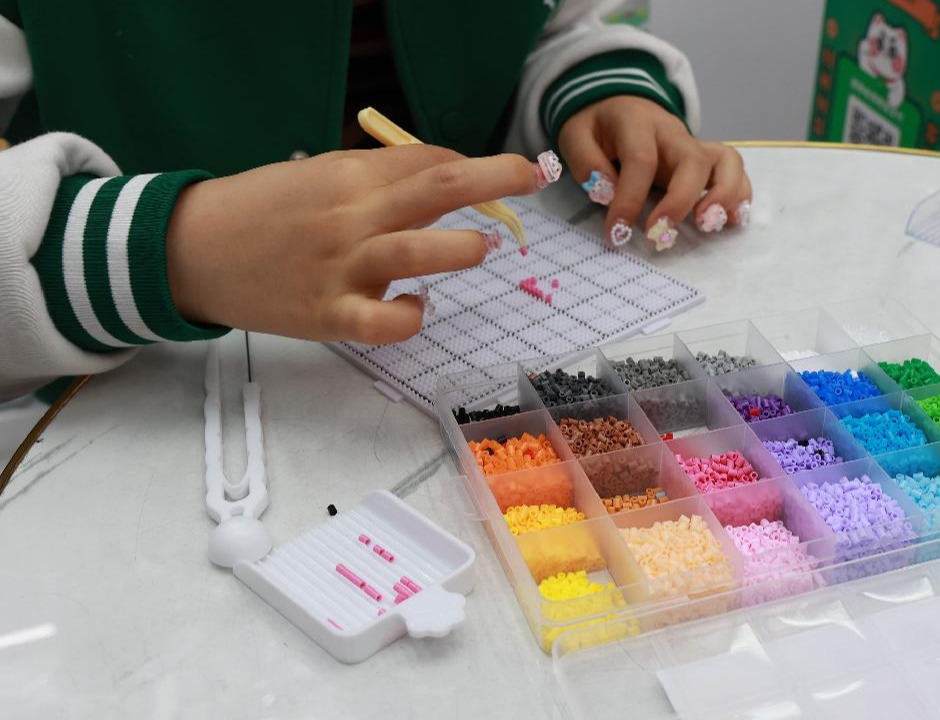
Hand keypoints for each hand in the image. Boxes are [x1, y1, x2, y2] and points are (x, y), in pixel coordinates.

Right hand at [167, 145, 542, 344]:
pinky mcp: (328, 315)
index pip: (426, 163)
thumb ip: (372, 180)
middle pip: (435, 188)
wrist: (191, 250)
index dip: (470, 166)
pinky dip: (410, 316)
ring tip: (484, 245)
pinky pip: (384, 323)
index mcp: (347, 175)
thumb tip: (441, 181)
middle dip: (493, 178)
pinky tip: (417, 307)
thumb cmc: (262, 212)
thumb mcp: (314, 177)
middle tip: (532, 174)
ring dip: (460, 247)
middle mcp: (349, 216)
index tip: (496, 175)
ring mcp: (340, 267)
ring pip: (416, 251)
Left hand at [557, 96, 751, 248]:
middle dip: (681, 201)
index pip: (641, 159)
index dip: (630, 199)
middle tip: (661, 235)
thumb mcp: (575, 135)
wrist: (618, 103)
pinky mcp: (707, 159)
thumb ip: (587, 163)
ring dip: (724, 196)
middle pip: (693, 160)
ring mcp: (695, 145)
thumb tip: (608, 193)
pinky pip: (735, 172)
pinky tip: (728, 221)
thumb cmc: (598, 127)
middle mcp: (673, 132)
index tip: (617, 233)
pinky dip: (738, 196)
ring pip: (727, 161)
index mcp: (637, 122)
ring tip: (707, 226)